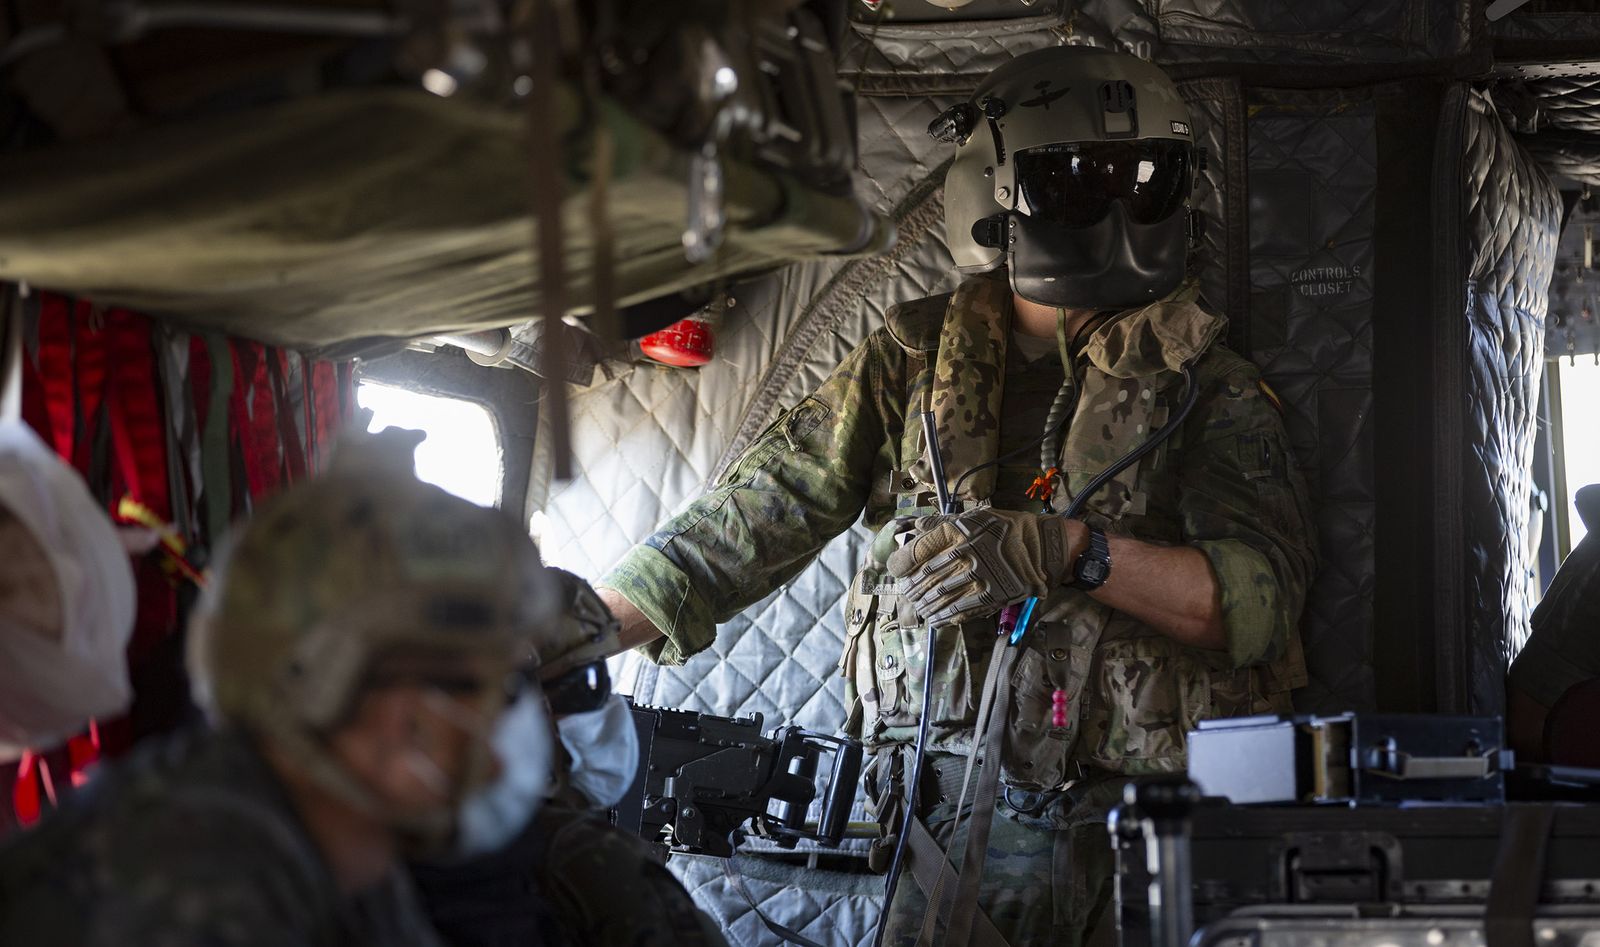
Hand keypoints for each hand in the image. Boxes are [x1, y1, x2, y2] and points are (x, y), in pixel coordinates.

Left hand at [885, 509, 1071, 626]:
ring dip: (925, 605)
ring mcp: (976, 578)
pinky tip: (936, 620)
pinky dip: (944, 618)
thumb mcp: (975, 517)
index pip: (917, 550)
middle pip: (926, 577)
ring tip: (918, 609)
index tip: (896, 569)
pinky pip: (960, 611)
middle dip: (912, 588)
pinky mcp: (989, 597)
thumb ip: (943, 523)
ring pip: (939, 597)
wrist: (1042, 548)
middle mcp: (964, 556)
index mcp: (957, 533)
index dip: (901, 562)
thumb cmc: (1007, 529)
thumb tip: (917, 526)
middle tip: (907, 593)